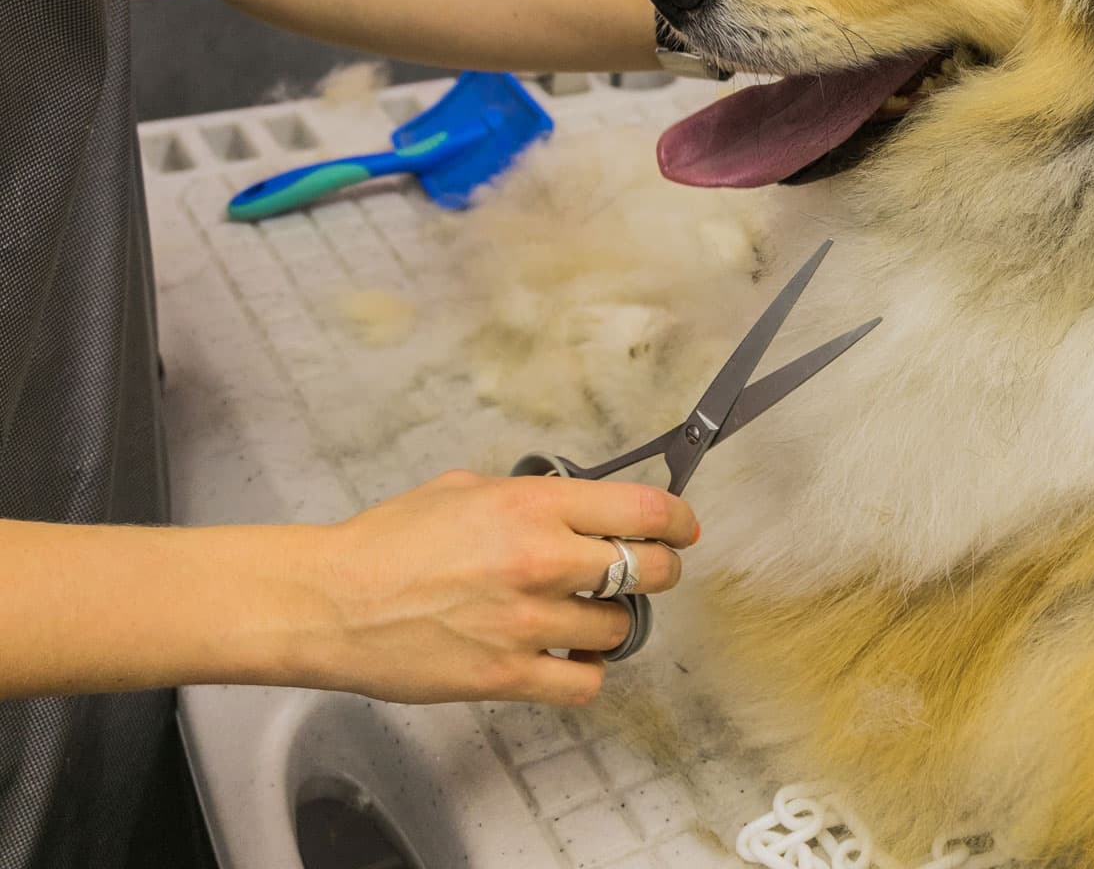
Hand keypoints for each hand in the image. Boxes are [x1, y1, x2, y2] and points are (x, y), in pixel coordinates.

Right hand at [290, 470, 697, 704]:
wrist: (332, 602)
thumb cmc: (389, 541)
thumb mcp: (468, 488)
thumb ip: (534, 497)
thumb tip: (584, 503)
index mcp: (533, 507)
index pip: (644, 510)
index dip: (678, 521)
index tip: (683, 528)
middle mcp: (541, 561)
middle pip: (650, 571)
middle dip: (658, 570)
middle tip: (645, 572)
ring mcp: (528, 622)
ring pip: (621, 629)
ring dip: (614, 623)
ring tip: (588, 616)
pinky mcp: (509, 675)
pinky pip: (585, 683)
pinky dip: (587, 671)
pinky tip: (570, 657)